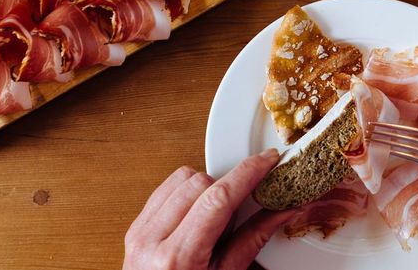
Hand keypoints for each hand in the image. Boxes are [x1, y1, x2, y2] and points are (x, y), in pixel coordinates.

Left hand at [123, 149, 295, 269]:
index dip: (247, 173)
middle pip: (199, 183)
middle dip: (225, 190)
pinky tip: (196, 214)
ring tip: (213, 220)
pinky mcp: (135, 227)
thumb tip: (282, 210)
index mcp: (179, 257)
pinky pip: (164, 189)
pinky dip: (185, 194)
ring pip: (180, 179)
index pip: (218, 198)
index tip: (266, 160)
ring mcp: (140, 232)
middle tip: (236, 216)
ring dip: (204, 189)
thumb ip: (254, 239)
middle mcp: (152, 240)